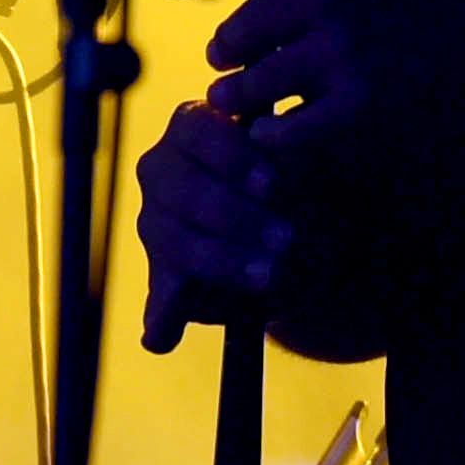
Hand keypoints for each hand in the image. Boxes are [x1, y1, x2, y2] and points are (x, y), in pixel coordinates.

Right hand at [133, 101, 295, 351]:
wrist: (306, 236)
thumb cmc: (298, 184)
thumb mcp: (300, 164)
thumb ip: (285, 152)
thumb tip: (269, 136)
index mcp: (191, 127)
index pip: (196, 130)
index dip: (233, 158)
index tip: (272, 184)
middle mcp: (163, 171)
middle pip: (183, 189)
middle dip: (237, 215)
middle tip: (285, 236)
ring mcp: (157, 226)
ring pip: (177, 242)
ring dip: (225, 261)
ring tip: (269, 274)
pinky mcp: (165, 276)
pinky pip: (160, 298)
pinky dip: (162, 318)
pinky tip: (163, 338)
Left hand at [158, 0, 464, 163]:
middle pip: (236, 31)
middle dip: (229, 52)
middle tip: (229, 65)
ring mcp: (344, 50)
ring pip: (252, 85)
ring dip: (241, 98)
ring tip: (241, 103)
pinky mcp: (364, 105)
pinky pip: (287, 131)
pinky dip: (273, 137)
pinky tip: (275, 136)